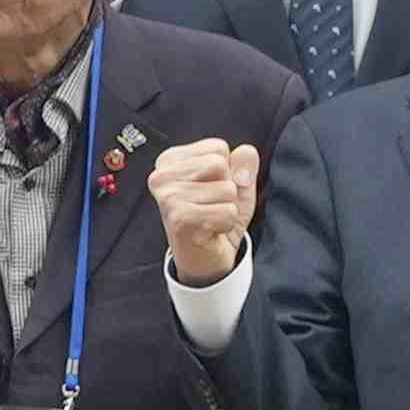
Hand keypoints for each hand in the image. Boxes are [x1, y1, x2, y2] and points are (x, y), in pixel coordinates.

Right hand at [152, 134, 262, 282]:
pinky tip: (209, 231)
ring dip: (227, 208)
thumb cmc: (215, 220)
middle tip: (210, 207)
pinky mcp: (179, 217)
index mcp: (171, 160)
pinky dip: (226, 224)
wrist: (204, 262)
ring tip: (209, 219)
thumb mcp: (235, 187)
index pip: (217, 147)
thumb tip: (246, 151)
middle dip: (227, 189)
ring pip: (226, 188)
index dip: (226, 171)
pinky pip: (227, 212)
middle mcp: (162, 175)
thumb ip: (242, 165)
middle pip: (220, 164)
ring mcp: (168, 197)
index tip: (209, 191)